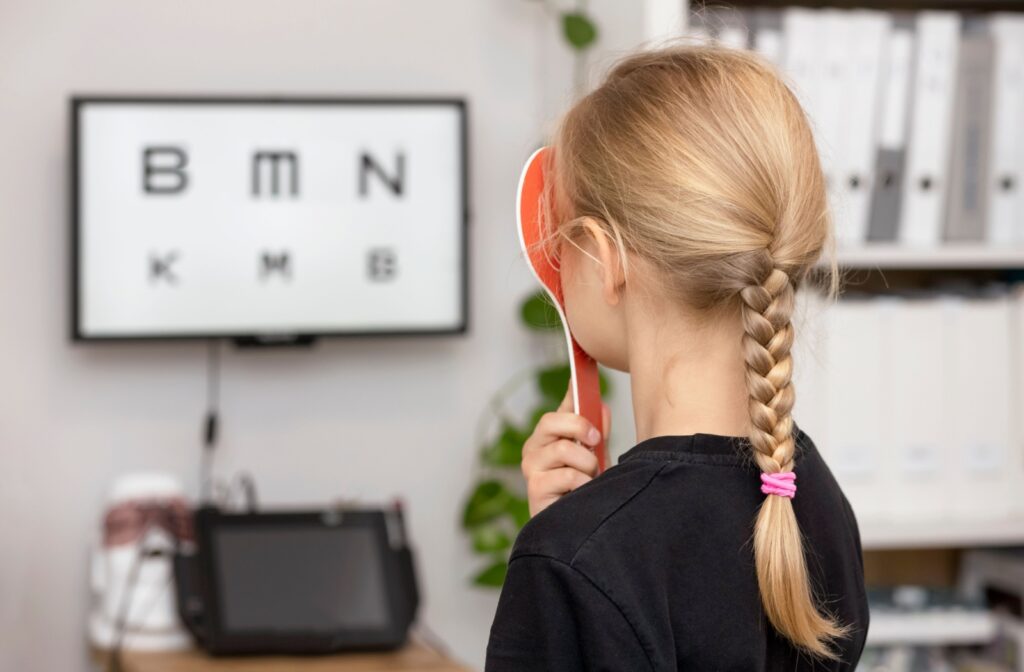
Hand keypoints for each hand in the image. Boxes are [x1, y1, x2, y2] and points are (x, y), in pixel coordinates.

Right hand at [521, 387, 610, 516]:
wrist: (576, 527)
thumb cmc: (583, 490)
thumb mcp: (594, 455)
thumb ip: (597, 431)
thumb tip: (602, 406)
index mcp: (546, 437)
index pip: (556, 408)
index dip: (572, 394)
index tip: (587, 387)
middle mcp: (533, 449)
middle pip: (550, 421)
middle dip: (580, 428)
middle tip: (596, 441)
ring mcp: (531, 469)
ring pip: (564, 449)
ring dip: (587, 465)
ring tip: (590, 479)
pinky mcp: (535, 489)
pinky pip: (569, 476)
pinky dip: (583, 484)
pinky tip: (581, 494)